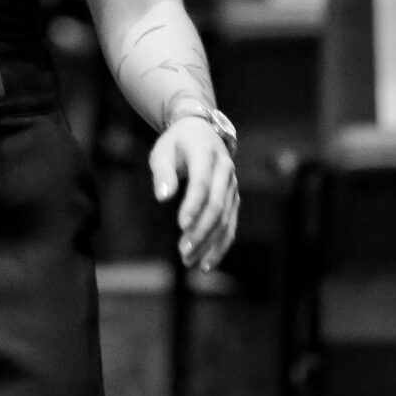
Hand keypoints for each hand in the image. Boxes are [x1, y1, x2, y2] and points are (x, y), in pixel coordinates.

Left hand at [149, 118, 238, 271]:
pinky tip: (207, 262)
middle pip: (216, 205)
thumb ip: (163, 172)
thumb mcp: (163, 151)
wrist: (201, 133)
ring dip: (209, 243)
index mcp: (205, 154)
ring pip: (225, 219)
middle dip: (201, 231)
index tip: (181, 225)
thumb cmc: (176, 144)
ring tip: (190, 261)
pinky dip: (220, 245)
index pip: (202, 183)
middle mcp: (225, 171)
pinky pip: (230, 225)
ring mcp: (232, 186)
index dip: (193, 205)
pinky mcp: (233, 199)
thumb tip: (162, 197)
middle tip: (183, 252)